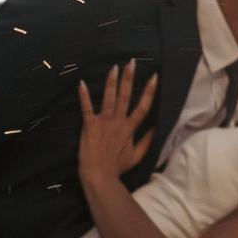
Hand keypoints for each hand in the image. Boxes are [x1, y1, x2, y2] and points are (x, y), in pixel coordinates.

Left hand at [75, 62, 156, 190]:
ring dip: (111, 82)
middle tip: (131, 62)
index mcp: (130, 128)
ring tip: (114, 67)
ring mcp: (103, 122)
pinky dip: (83, 95)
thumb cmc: (117, 167)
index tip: (154, 76)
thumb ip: (147, 141)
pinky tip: (81, 82)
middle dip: (129, 78)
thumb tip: (157, 128)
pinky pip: (86, 107)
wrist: (99, 175)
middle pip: (126, 96)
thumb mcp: (137, 156)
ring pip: (109, 98)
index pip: (143, 106)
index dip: (149, 91)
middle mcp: (118, 122)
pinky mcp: (89, 125)